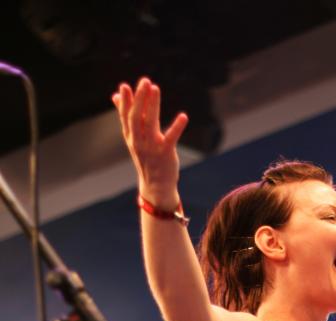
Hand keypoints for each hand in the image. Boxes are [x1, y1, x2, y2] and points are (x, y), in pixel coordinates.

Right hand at [112, 77, 187, 207]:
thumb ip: (126, 116)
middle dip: (139, 99)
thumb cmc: (146, 158)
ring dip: (153, 105)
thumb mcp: (134, 138)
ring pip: (150, 123)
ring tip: (155, 89)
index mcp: (131, 136)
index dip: (125, 102)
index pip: (125, 117)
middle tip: (144, 81)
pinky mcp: (166, 153)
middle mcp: (139, 141)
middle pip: (136, 117)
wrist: (156, 186)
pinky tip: (183, 117)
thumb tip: (115, 96)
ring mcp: (152, 148)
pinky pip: (171, 138)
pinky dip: (177, 127)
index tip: (124, 86)